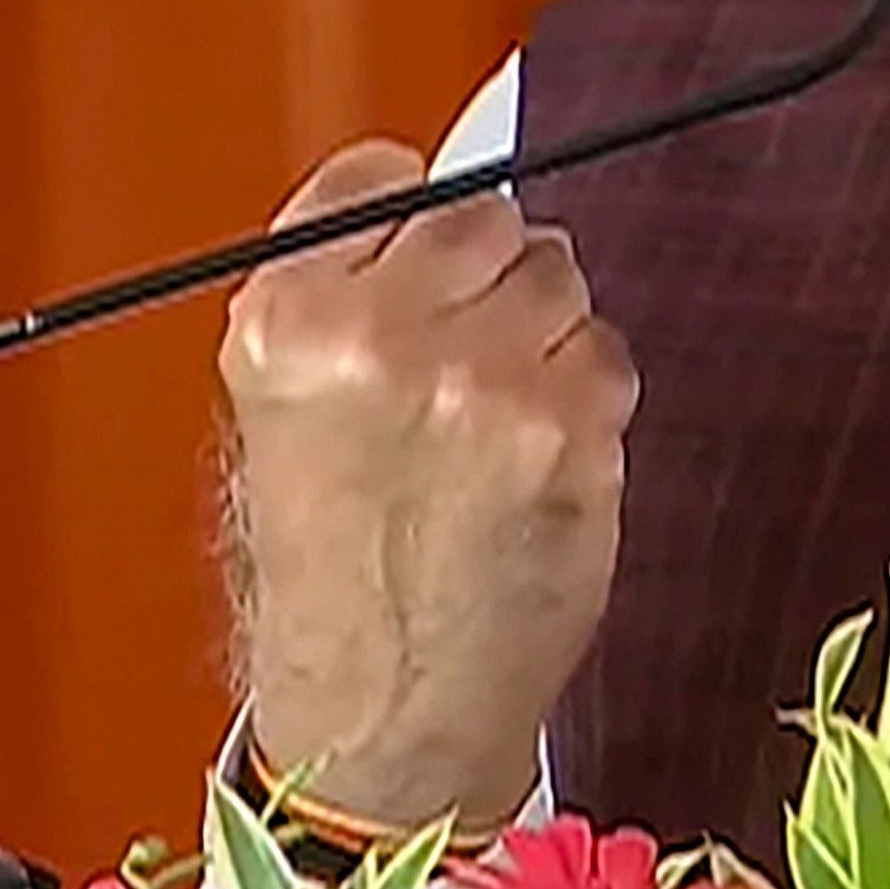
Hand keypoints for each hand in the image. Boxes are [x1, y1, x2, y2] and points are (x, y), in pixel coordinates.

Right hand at [221, 140, 636, 826]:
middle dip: (488, 274)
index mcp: (289, 324)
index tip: (420, 259)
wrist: (383, 712)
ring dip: (545, 334)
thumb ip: (346, 296)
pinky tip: (539, 463)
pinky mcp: (570, 429)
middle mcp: (381, 340)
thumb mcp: (283, 413)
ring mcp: (483, 381)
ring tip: (496, 423)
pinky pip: (606, 355)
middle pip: (484, 214)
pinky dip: (590, 399)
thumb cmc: (335, 568)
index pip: (382, 176)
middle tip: (467, 357)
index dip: (413, 218)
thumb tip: (446, 203)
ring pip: (557, 276)